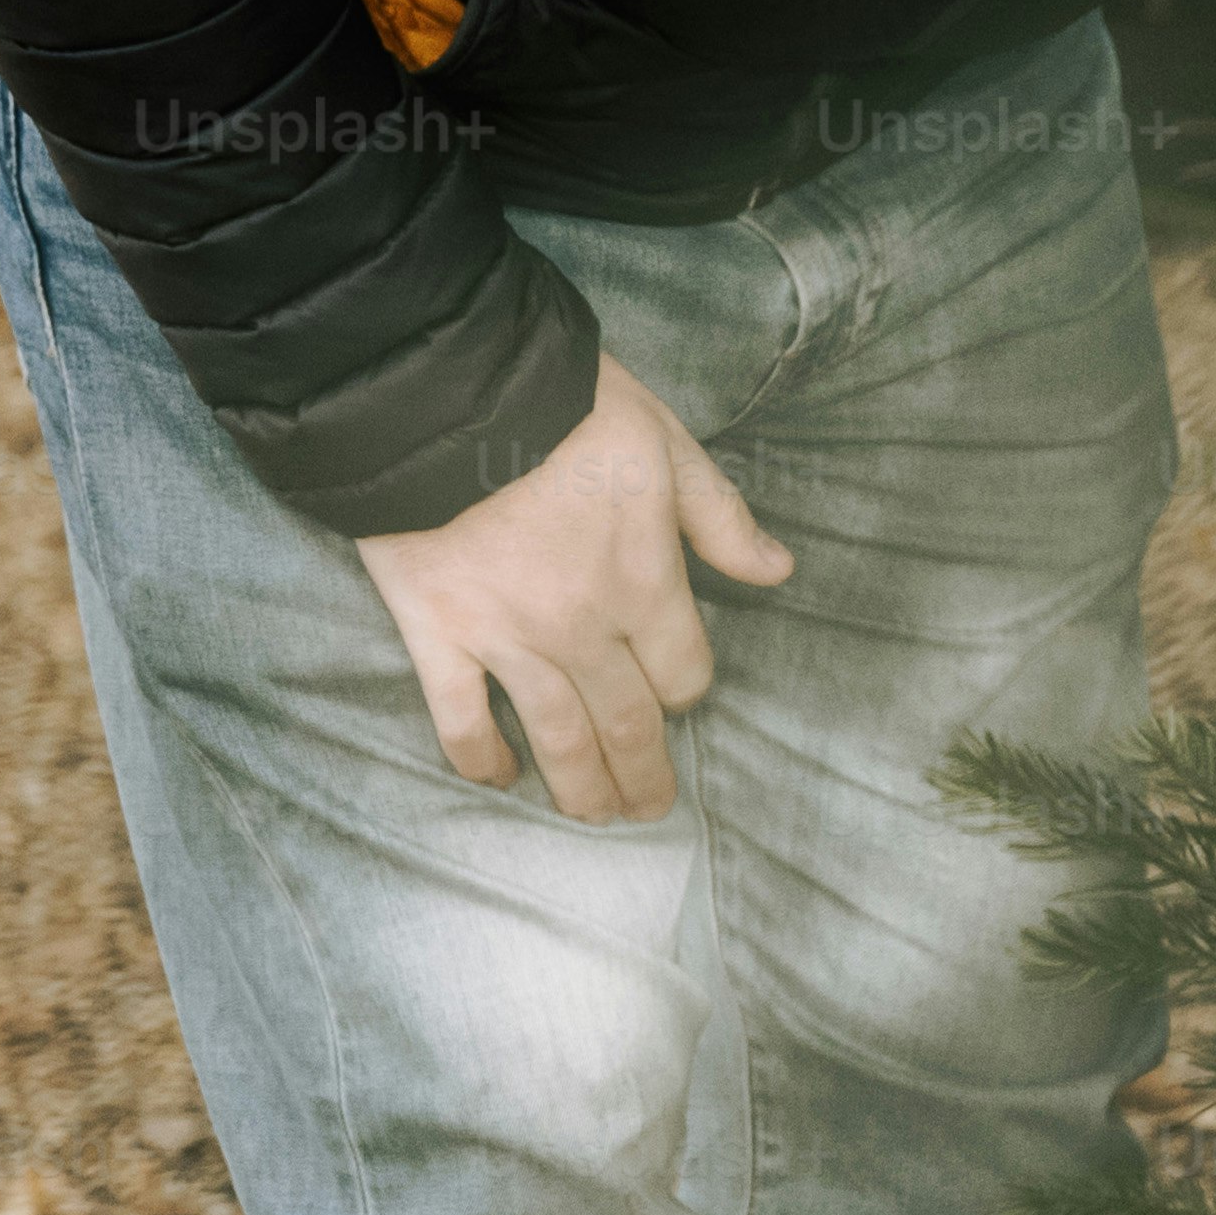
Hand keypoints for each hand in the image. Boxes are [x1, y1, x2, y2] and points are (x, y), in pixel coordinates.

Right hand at [351, 353, 792, 822]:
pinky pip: (460, 716)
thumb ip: (720, 519)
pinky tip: (498, 781)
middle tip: (650, 810)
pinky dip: (479, 758)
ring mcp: (507, 638)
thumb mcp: (666, 445)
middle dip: (645, 776)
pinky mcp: (437, 633)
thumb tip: (778, 571)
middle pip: (627, 725)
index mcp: (644, 584)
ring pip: (556, 738)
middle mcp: (582, 628)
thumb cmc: (562, 409)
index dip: (685, 691)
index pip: (682, 674)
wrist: (441, 396)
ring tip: (596, 818)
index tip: (676, 697)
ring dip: (581, 789)